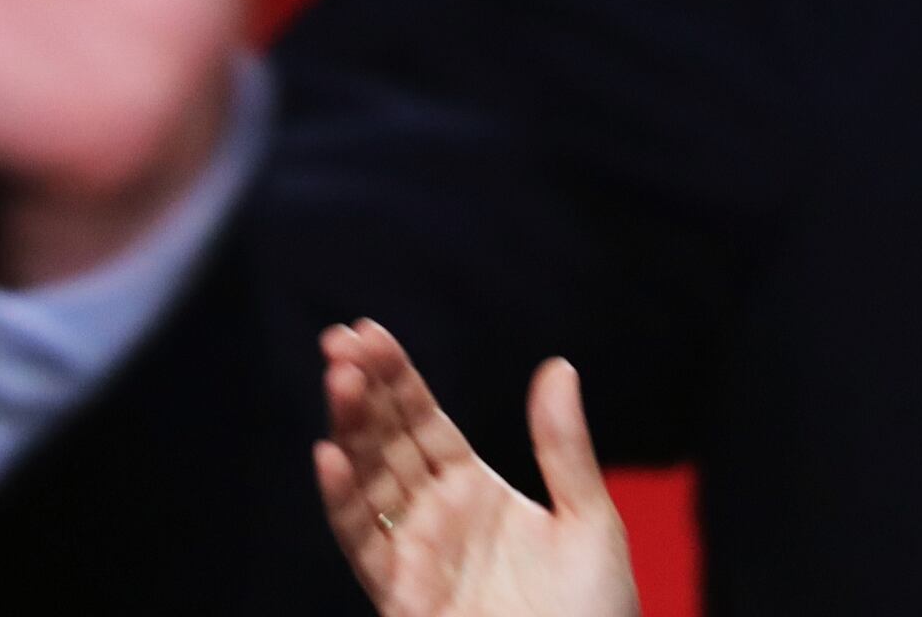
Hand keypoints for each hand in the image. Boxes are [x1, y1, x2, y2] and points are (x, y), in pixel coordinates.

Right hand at [317, 322, 638, 616]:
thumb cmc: (593, 612)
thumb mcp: (590, 518)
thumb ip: (564, 447)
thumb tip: (557, 367)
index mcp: (476, 492)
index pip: (425, 424)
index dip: (396, 380)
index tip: (368, 332)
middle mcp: (436, 520)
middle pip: (388, 445)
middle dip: (362, 393)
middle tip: (341, 340)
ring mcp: (416, 558)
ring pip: (369, 484)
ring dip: (349, 433)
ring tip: (338, 379)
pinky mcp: (405, 598)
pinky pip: (366, 545)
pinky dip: (342, 502)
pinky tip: (328, 456)